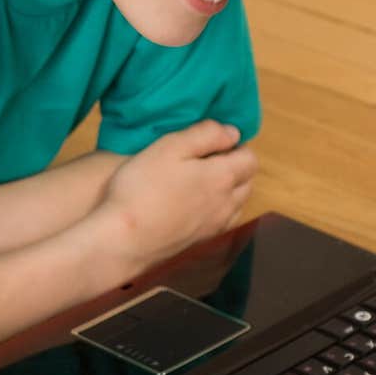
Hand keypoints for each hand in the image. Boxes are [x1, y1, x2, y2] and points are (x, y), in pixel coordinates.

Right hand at [98, 120, 256, 269]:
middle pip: (247, 182)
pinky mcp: (202, 242)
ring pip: (238, 204)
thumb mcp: (169, 147)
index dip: (235, 147)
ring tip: (199, 183)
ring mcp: (216, 226)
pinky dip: (218, 210)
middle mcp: (228, 203)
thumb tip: (233, 132)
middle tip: (205, 160)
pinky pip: (223, 222)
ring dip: (229, 190)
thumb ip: (205, 135)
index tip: (212, 143)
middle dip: (235, 167)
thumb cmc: (142, 187)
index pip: (250, 159)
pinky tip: (194, 207)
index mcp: (223, 177)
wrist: (124, 240)